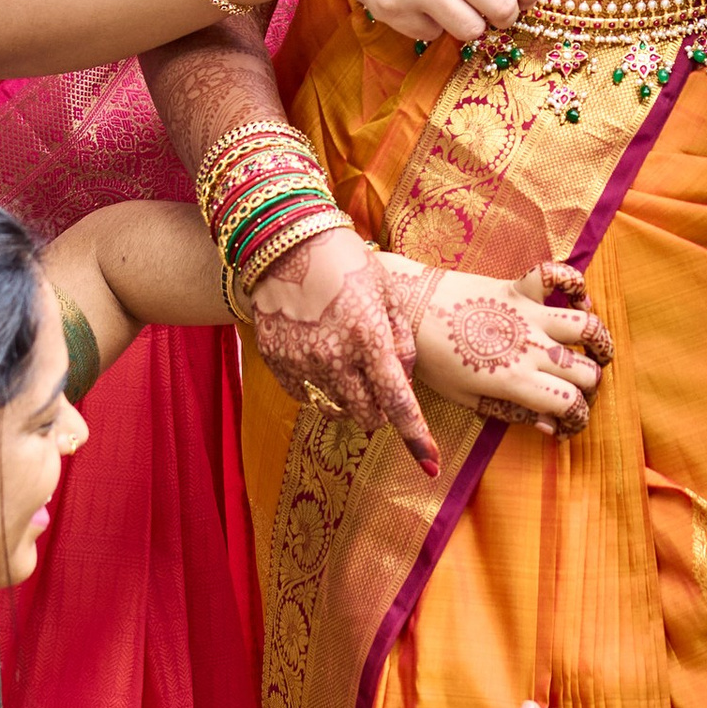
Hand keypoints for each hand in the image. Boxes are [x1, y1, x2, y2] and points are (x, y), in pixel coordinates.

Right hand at [249, 225, 440, 475]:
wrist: (286, 242)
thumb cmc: (347, 263)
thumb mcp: (386, 295)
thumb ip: (400, 342)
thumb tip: (401, 382)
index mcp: (369, 340)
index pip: (397, 403)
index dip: (416, 438)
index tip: (430, 465)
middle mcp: (333, 359)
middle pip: (366, 416)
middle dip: (379, 410)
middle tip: (378, 382)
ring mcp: (301, 364)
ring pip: (334, 409)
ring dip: (349, 399)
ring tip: (346, 360)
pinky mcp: (276, 362)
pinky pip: (304, 395)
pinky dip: (318, 387)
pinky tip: (319, 355)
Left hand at [387, 256, 611, 437]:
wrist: (408, 307)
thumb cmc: (431, 360)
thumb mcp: (465, 399)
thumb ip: (509, 413)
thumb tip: (546, 424)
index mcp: (515, 381)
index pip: (570, 403)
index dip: (577, 419)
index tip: (567, 424)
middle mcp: (530, 347)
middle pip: (586, 371)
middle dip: (589, 390)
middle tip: (575, 394)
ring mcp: (528, 314)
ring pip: (587, 327)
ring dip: (600, 343)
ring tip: (598, 353)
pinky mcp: (519, 287)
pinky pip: (560, 276)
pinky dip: (576, 287)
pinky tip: (577, 304)